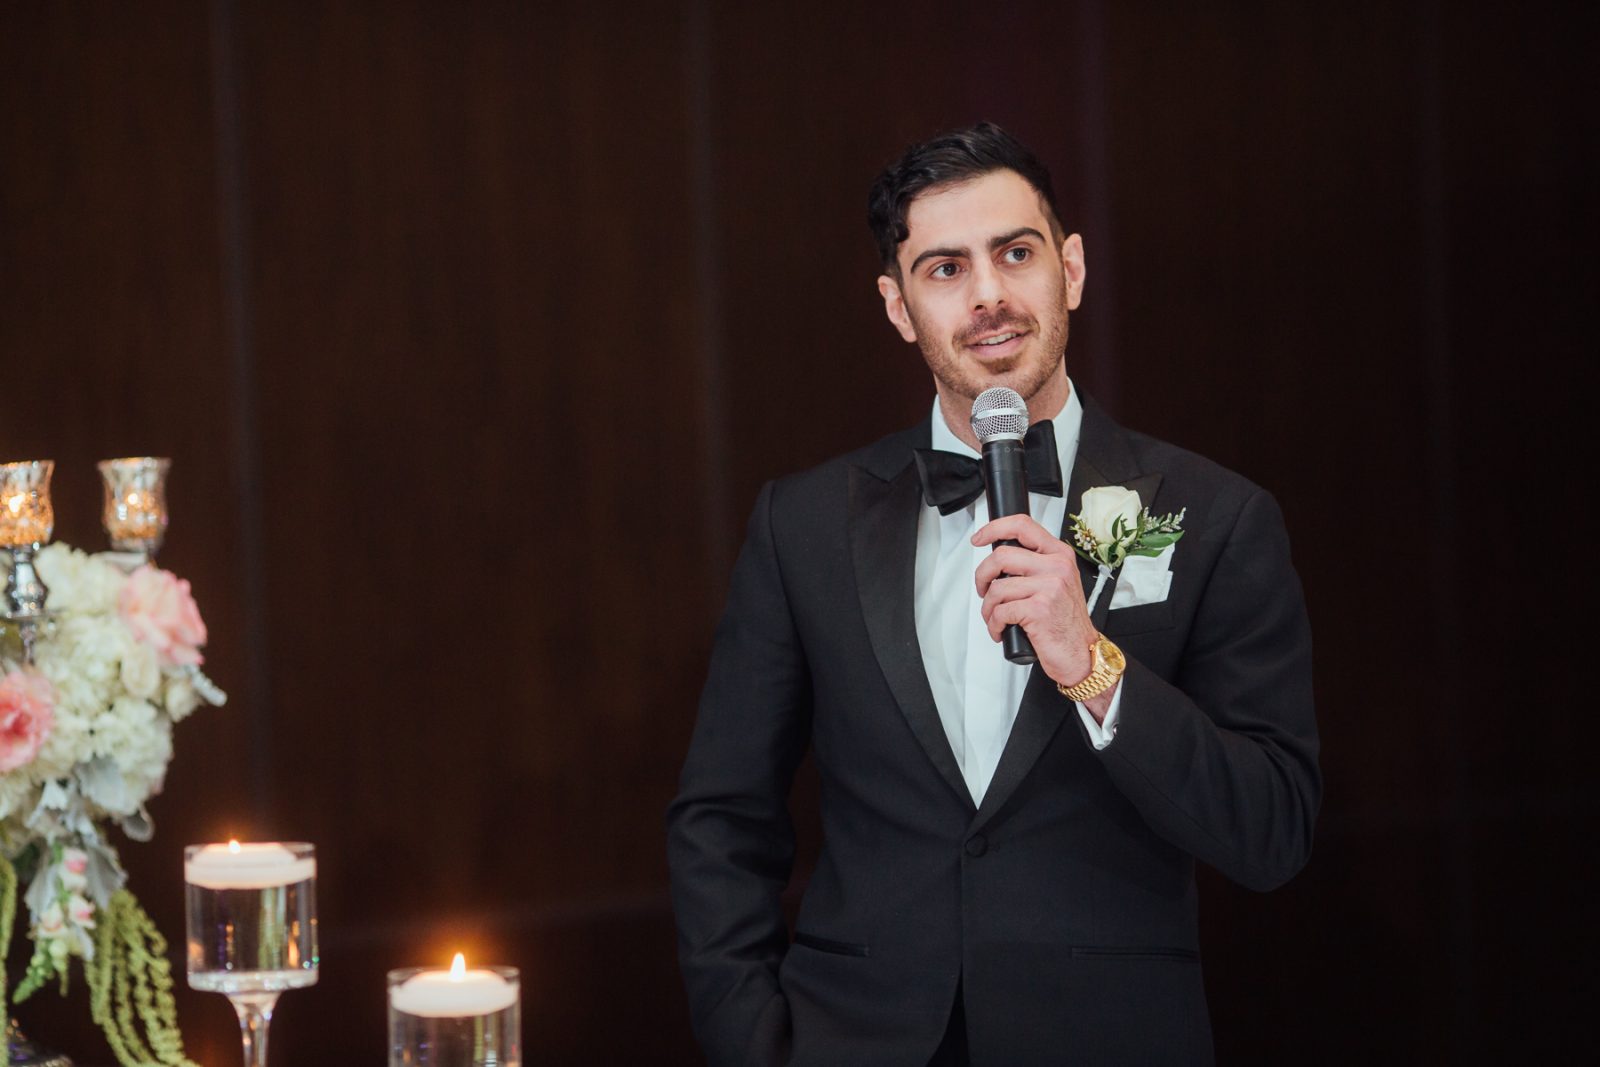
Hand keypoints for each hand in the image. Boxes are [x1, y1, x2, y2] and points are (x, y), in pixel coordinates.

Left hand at [971, 513, 1098, 694]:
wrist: (1081, 653)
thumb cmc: (1066, 621)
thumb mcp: (1057, 583)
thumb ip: (1035, 566)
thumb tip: (999, 560)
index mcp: (1060, 555)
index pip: (1022, 526)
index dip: (994, 528)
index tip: (979, 538)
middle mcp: (1056, 566)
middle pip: (1001, 556)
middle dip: (982, 576)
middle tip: (984, 590)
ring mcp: (1049, 587)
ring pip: (997, 587)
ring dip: (988, 608)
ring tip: (995, 618)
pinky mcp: (1038, 608)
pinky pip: (1000, 611)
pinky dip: (994, 624)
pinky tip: (1001, 630)